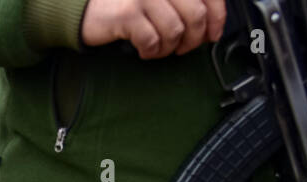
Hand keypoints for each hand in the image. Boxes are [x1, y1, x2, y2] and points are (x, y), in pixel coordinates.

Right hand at [81, 0, 225, 57]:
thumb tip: (210, 27)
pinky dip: (151, 52)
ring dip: (169, 48)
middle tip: (182, 48)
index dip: (217, 18)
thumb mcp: (161, 0)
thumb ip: (185, 5)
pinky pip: (152, 41)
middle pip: (195, 16)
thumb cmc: (128, 5)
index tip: (213, 34)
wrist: (89, 8)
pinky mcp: (127, 14)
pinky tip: (145, 50)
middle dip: (193, 39)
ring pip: (175, 31)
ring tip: (159, 48)